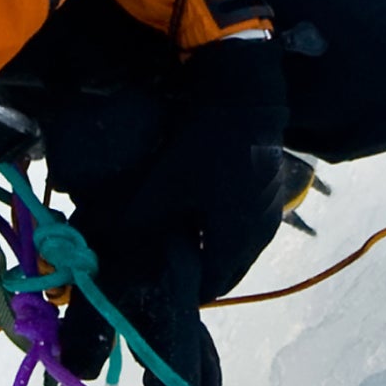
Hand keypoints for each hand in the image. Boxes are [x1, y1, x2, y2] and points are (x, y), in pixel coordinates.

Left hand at [112, 31, 291, 302]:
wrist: (247, 96)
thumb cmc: (208, 145)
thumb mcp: (167, 182)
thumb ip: (140, 216)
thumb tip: (112, 237)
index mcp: (236, 240)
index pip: (214, 284)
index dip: (189, 289)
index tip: (164, 285)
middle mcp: (260, 235)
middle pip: (230, 269)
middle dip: (203, 272)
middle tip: (173, 266)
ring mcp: (272, 213)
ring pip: (241, 248)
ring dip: (216, 250)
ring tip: (186, 239)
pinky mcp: (273, 192)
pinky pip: (249, 226)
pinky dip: (229, 230)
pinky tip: (207, 213)